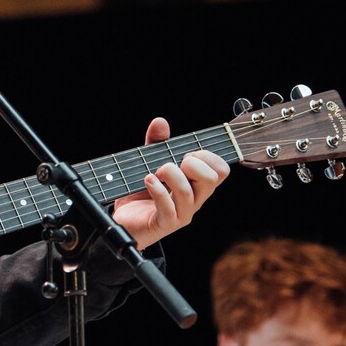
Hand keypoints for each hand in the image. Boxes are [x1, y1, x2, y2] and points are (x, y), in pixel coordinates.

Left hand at [111, 117, 228, 249]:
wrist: (123, 221)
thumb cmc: (141, 194)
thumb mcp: (149, 163)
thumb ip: (156, 143)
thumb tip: (160, 122)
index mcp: (197, 185)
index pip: (221, 170)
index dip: (207, 156)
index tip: (186, 154)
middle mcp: (194, 200)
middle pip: (212, 179)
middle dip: (193, 164)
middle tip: (172, 164)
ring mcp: (181, 213)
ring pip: (188, 192)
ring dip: (170, 174)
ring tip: (154, 172)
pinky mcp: (165, 223)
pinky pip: (168, 207)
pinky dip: (157, 190)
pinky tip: (147, 180)